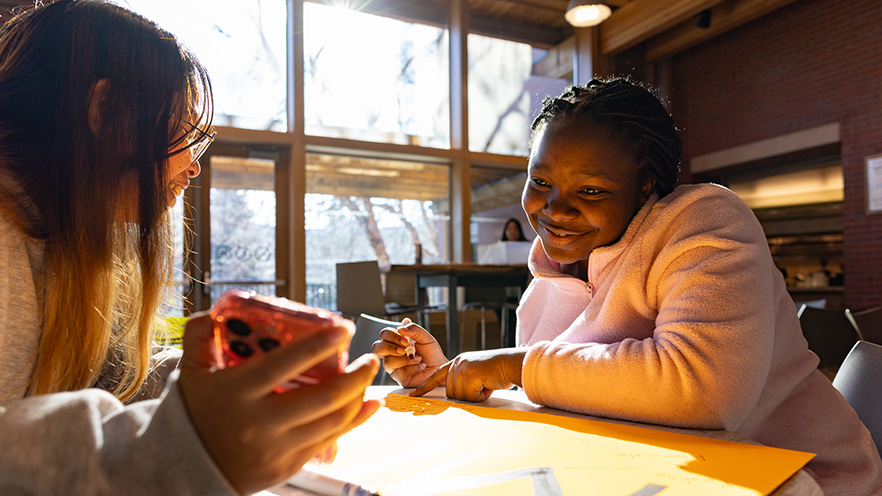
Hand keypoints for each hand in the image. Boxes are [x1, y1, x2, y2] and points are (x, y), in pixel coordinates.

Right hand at [178, 312, 380, 494]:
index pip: (284, 365)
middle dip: (356, 375)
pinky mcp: (288, 465)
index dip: (318, 346)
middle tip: (370, 356)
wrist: (183, 466)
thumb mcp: (190, 370)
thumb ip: (200, 336)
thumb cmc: (193, 411)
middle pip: (322, 397)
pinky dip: (355, 421)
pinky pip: (330, 441)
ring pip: (332, 421)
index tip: (344, 328)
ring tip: (368, 374)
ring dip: (359, 396)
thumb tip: (217, 312)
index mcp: (236, 392)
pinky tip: (369, 405)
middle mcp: (260, 423)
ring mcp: (276, 448)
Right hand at [371, 318, 447, 387]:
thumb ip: (414, 330)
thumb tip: (401, 327)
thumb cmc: (431, 353)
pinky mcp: (399, 377)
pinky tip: (420, 366)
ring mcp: (394, 365)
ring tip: (418, 358)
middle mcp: (392, 352)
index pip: (384, 334)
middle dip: (390, 347)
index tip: (406, 340)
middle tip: (404, 349)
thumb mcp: (426, 338)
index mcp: (396, 340)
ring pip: (387, 361)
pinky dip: (412, 368)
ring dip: (405, 359)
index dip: (392, 336)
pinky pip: (398, 373)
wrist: (440, 368)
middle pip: (377, 347)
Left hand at [410, 348, 526, 401]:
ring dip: (475, 395)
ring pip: (460, 396)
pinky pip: (470, 396)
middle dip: (466, 395)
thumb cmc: (497, 371)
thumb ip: (463, 380)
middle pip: (451, 392)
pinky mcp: (470, 375)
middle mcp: (457, 364)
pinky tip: (488, 384)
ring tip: (486, 383)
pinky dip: (480, 395)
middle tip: (481, 386)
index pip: (437, 376)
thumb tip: (454, 395)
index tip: (413, 394)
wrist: (511, 363)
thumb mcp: (475, 373)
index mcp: (457, 362)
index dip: (425, 387)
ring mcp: (463, 369)